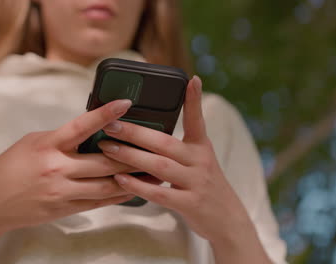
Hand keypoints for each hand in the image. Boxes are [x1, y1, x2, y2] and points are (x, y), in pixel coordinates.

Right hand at [0, 99, 142, 236]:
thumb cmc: (8, 167)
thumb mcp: (32, 143)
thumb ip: (61, 138)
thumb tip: (90, 133)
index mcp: (47, 145)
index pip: (81, 126)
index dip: (105, 114)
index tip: (126, 103)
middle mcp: (57, 169)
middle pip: (104, 162)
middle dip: (132, 155)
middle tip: (153, 148)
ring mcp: (62, 192)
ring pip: (106, 185)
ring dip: (131, 178)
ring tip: (152, 171)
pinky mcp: (65, 209)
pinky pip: (98, 202)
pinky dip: (117, 195)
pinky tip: (132, 189)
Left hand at [97, 76, 271, 262]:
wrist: (227, 220)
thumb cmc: (204, 187)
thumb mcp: (199, 162)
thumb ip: (178, 149)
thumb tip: (146, 134)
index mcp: (201, 149)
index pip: (198, 121)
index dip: (194, 101)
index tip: (191, 80)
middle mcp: (200, 162)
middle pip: (165, 143)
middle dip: (135, 132)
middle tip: (110, 123)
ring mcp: (196, 183)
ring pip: (160, 166)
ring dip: (131, 156)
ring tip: (108, 148)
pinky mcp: (190, 204)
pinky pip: (160, 193)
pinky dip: (138, 186)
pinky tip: (119, 179)